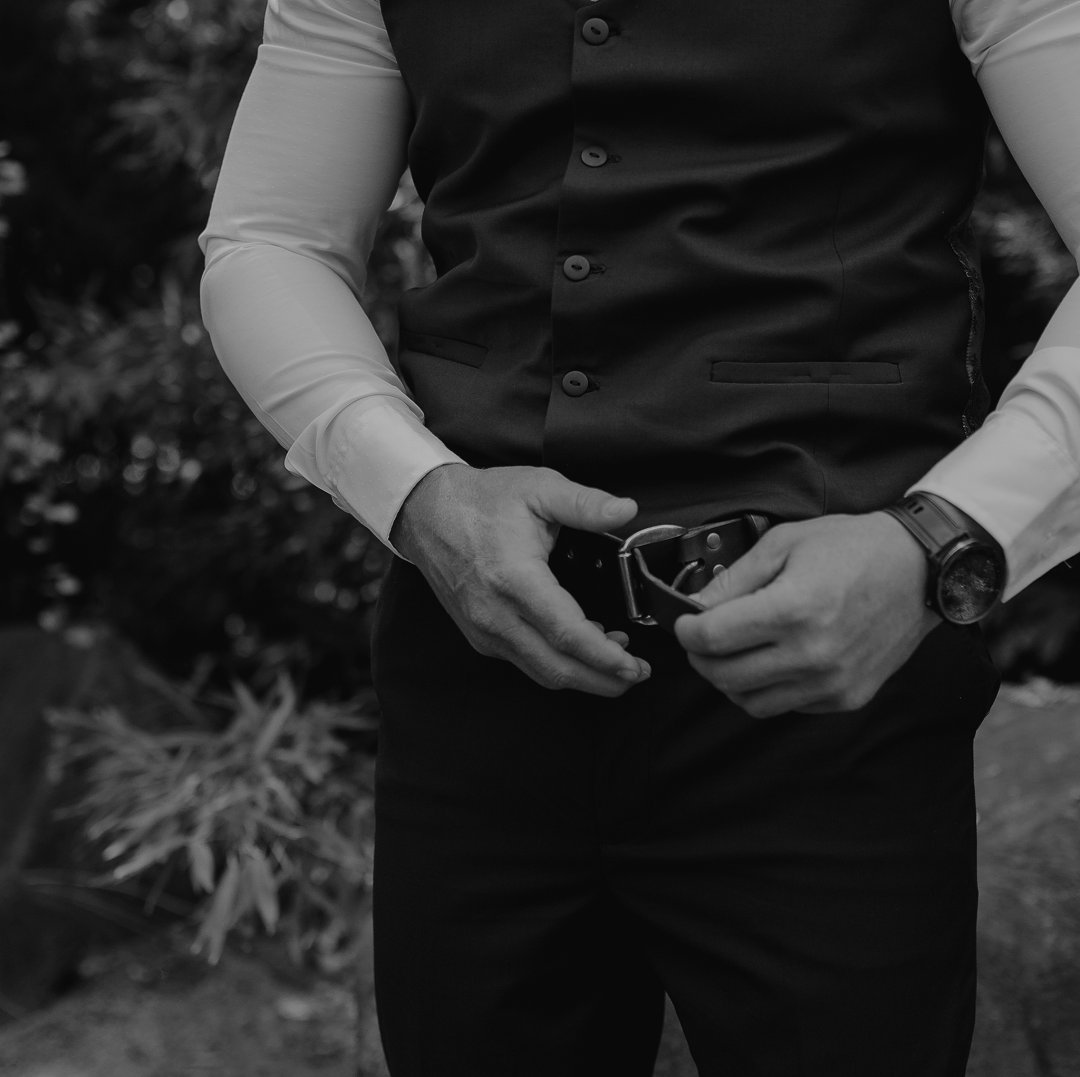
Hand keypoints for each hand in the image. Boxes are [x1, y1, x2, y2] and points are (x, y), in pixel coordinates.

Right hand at [390, 463, 651, 695]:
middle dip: (603, 679)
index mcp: (515, 579)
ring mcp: (485, 630)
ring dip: (582, 675)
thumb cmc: (483, 500)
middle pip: (557, 668)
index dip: (605, 656)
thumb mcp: (539, 488)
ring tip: (617, 662)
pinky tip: (581, 647)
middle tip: (637, 674)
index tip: (634, 665)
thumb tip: (626, 510)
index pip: (567, 634)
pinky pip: (525, 662)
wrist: (427, 512)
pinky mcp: (480, 635)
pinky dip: (557, 664)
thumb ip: (585, 504)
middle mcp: (496, 614)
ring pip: (541, 672)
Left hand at [673, 512, 940, 716]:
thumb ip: (734, 579)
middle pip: (724, 676)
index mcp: (794, 609)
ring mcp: (832, 681)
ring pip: (750, 702)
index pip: (713, 638)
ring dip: (730, 680)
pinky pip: (786, 706)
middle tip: (700, 639)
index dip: (686, 631)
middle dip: (701, 657)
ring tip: (733, 652)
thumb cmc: (851, 548)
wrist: (919, 570)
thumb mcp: (784, 543)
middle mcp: (812, 653)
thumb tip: (695, 607)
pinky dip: (767, 689)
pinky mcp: (847, 697)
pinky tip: (773, 660)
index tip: (684, 623)